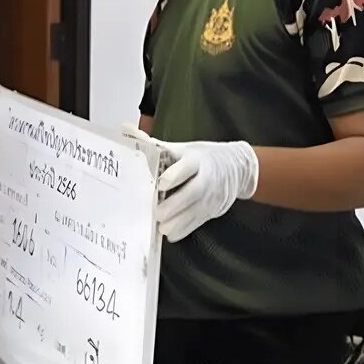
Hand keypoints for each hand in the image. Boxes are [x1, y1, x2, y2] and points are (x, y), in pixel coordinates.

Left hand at [123, 126, 258, 242]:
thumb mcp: (183, 148)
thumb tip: (126, 129)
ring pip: (196, 210)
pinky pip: (199, 221)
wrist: (238, 167)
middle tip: (158, 213)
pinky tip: (170, 233)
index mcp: (197, 160)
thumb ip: (154, 144)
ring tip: (161, 228)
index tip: (161, 184)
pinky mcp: (213, 210)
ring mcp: (212, 196)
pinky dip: (185, 229)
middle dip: (176, 204)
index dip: (175, 175)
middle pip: (193, 192)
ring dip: (179, 221)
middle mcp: (207, 178)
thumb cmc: (202, 157)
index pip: (187, 167)